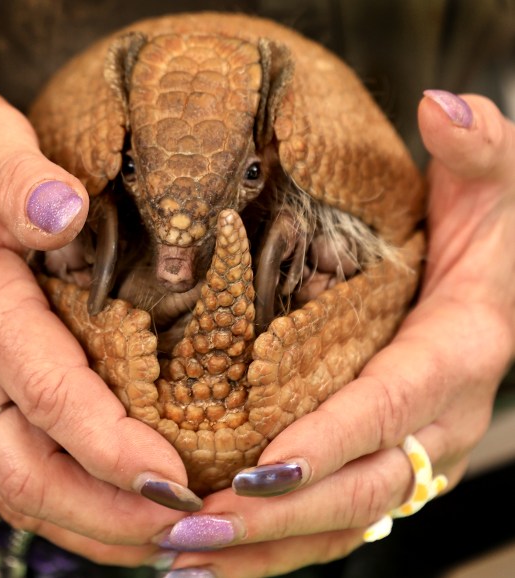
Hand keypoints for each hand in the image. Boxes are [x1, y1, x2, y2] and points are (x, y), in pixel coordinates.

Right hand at [0, 72, 199, 566]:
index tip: (172, 480)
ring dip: (91, 522)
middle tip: (187, 532)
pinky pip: (6, 463)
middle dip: (110, 516)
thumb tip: (65, 210)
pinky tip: (109, 503)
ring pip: (16, 484)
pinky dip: (65, 498)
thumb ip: (15, 172)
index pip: (49, 393)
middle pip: (31, 471)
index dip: (111, 447)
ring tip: (162, 537)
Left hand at [151, 92, 514, 576]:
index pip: (389, 407)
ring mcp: (411, 450)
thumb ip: (477, 152)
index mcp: (458, 353)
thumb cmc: (481, 230)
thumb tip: (446, 109)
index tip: (260, 467)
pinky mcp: (382, 460)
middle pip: (360, 485)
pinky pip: (335, 519)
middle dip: (279, 513)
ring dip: (266, 546)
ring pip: (344, 520)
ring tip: (185, 554)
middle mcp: (438, 418)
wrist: (494, 278)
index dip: (330, 441)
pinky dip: (277, 543)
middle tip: (195, 524)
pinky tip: (216, 550)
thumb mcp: (488, 185)